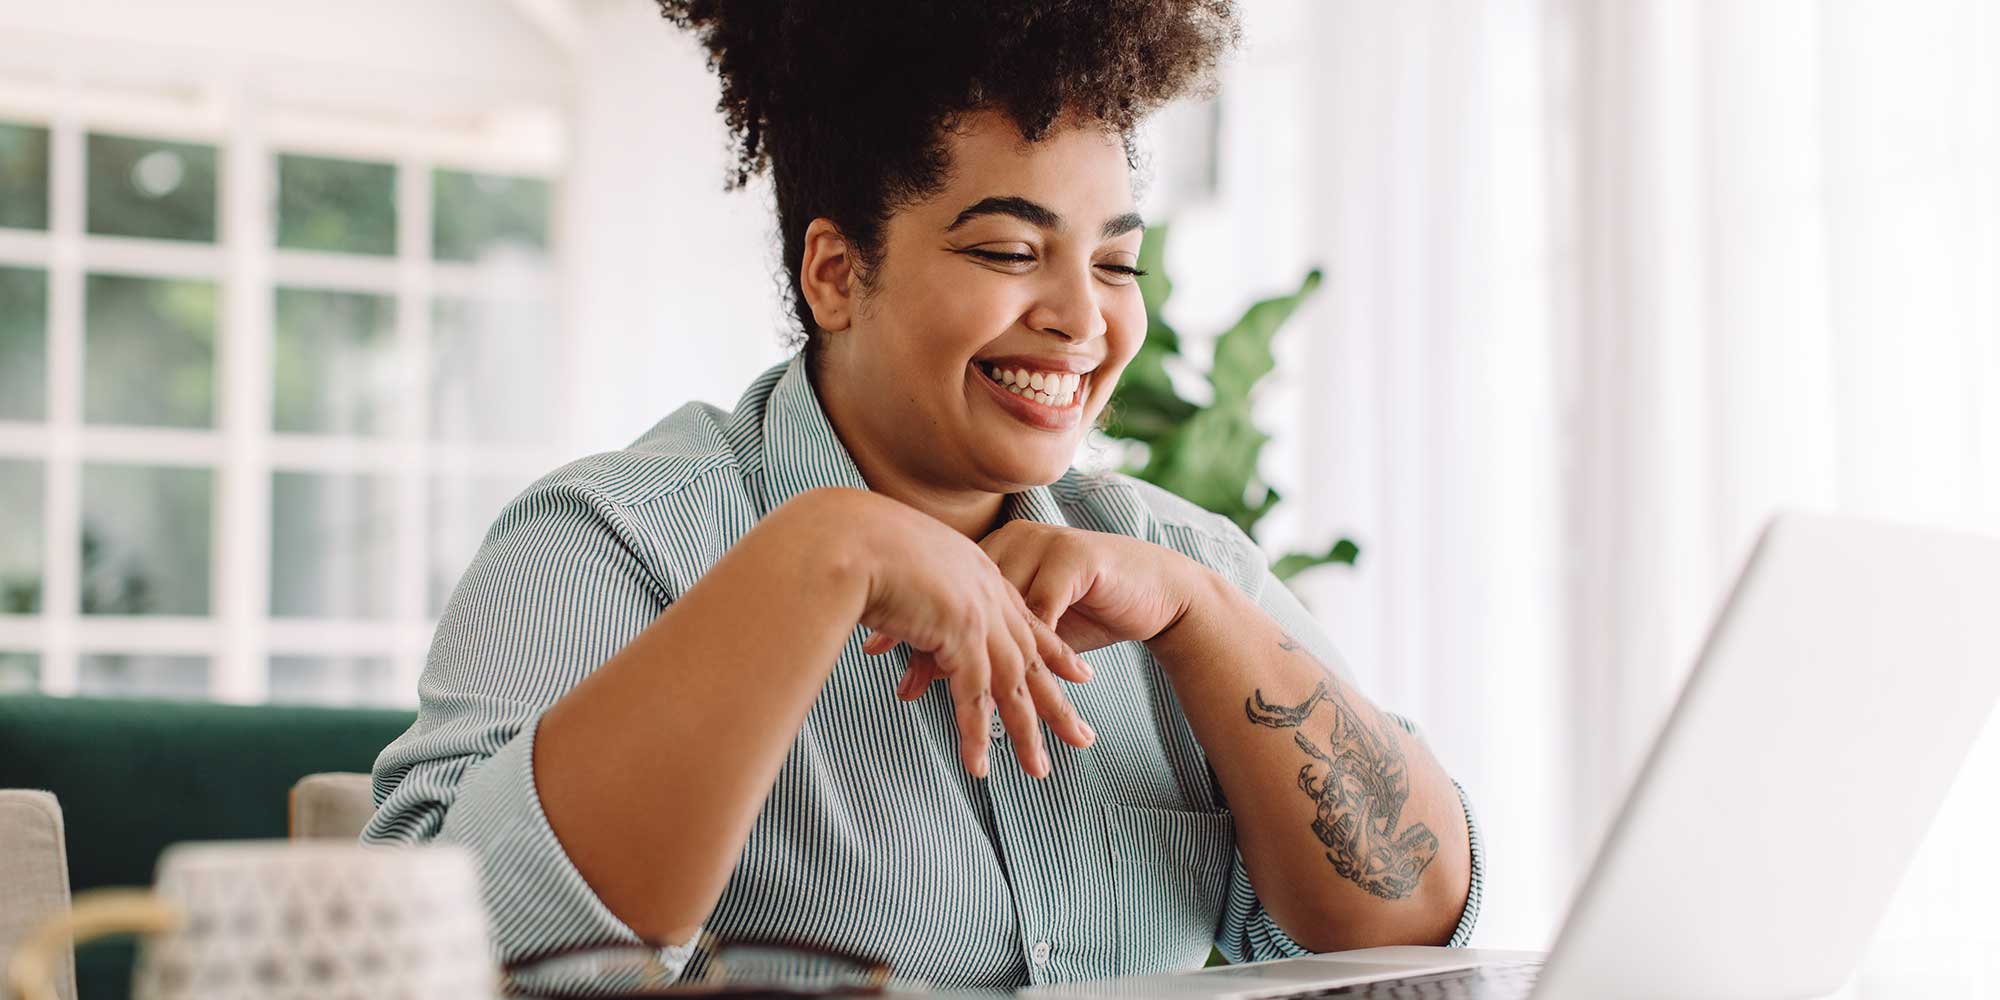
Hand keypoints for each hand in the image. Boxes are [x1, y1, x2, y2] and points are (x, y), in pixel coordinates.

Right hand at [825, 490, 1096, 778]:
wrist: (848, 534)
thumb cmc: (856, 543)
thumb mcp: (899, 562)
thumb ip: (913, 587)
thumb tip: (902, 607)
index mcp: (978, 571)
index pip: (1025, 618)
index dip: (1053, 650)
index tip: (1078, 673)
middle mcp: (987, 592)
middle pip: (1032, 657)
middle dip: (1056, 701)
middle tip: (1081, 737)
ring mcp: (977, 614)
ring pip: (1012, 684)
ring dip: (1026, 731)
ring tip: (1038, 770)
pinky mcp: (960, 635)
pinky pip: (973, 695)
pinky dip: (976, 734)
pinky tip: (980, 765)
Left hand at [880, 518, 1210, 696]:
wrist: (1155, 588)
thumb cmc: (1089, 606)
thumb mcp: (1029, 622)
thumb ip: (984, 635)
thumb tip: (926, 665)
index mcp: (996, 550)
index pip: (943, 586)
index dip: (910, 618)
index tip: (874, 647)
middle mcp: (1015, 543)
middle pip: (963, 596)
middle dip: (931, 642)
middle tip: (901, 681)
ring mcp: (1045, 547)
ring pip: (999, 608)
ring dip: (977, 656)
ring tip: (950, 692)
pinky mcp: (1076, 561)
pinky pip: (1043, 610)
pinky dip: (1025, 648)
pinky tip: (1010, 676)